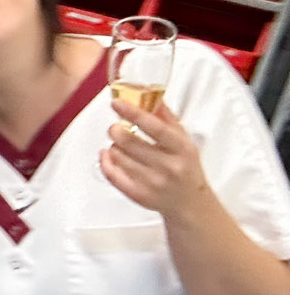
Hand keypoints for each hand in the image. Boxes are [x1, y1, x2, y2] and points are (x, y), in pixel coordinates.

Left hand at [101, 98, 207, 216]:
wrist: (189, 201)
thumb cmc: (185, 166)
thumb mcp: (183, 139)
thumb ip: (165, 117)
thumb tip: (149, 93)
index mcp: (182, 149)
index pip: (155, 128)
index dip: (133, 113)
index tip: (117, 103)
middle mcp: (169, 166)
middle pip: (130, 142)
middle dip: (116, 130)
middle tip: (116, 127)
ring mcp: (153, 183)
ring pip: (118, 156)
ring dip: (113, 146)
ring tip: (121, 145)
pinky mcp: (139, 195)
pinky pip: (112, 175)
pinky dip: (105, 161)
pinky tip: (108, 155)